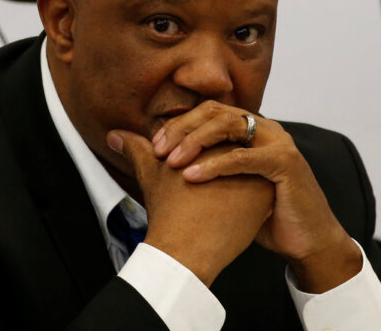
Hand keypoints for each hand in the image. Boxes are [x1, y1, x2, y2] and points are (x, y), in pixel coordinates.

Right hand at [107, 130, 273, 286]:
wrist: (186, 250)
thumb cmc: (167, 212)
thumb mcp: (151, 174)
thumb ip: (135, 149)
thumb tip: (115, 135)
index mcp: (209, 141)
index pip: (214, 131)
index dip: (202, 144)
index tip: (195, 162)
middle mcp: (235, 151)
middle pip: (236, 146)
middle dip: (225, 156)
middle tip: (215, 177)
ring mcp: (254, 173)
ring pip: (252, 167)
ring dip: (243, 174)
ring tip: (229, 192)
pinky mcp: (265, 197)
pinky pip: (266, 190)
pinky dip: (254, 195)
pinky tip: (242, 207)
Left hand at [151, 101, 363, 292]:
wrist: (305, 242)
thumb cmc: (265, 216)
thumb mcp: (227, 187)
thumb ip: (200, 168)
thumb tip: (154, 160)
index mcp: (252, 129)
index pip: (209, 111)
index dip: (180, 124)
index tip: (154, 144)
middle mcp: (265, 128)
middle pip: (215, 112)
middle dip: (182, 128)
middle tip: (158, 149)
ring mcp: (278, 141)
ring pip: (228, 126)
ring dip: (195, 140)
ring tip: (172, 161)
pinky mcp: (285, 162)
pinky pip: (242, 157)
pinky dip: (214, 165)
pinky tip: (191, 176)